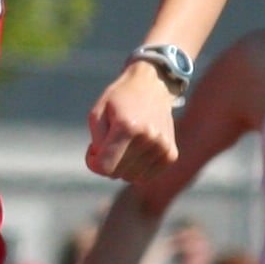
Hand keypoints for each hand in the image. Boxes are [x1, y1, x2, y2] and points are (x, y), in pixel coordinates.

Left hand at [87, 59, 179, 181]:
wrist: (152, 86)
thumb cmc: (119, 100)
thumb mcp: (97, 114)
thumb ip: (96, 144)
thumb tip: (105, 169)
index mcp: (127, 127)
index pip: (104, 167)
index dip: (93, 162)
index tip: (93, 149)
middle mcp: (149, 138)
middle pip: (117, 174)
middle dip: (107, 163)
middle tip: (109, 143)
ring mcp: (163, 147)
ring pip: (132, 178)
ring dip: (123, 166)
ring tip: (124, 145)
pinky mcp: (171, 154)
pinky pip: (146, 177)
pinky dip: (137, 169)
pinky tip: (136, 151)